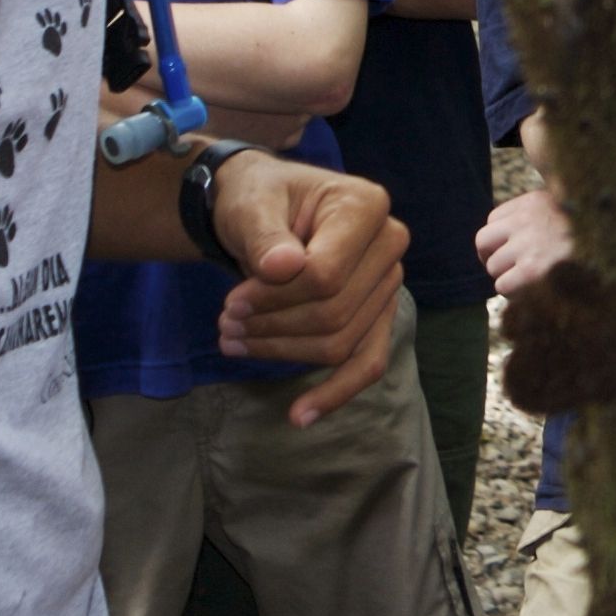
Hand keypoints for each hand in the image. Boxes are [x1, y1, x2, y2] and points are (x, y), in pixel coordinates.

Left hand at [208, 153, 408, 424]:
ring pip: (341, 343)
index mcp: (366, 206)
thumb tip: (283, 266)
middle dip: (274, 327)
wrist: (264, 208)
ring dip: (283, 352)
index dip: (275, 298)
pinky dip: (336, 393)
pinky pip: (367, 362)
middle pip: (334, 313)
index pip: (326, 274)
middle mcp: (389, 244)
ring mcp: (387, 283)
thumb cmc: (258, 199)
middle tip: (225, 324)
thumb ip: (263, 233)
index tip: (231, 304)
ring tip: (235, 341)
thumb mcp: (250, 205)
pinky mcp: (376, 315)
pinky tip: (300, 416)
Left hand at [479, 183, 572, 299]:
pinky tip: (534, 294)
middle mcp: (526, 219)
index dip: (500, 240)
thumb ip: (543, 219)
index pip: (494, 220)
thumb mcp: (569, 215)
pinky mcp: (533, 270)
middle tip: (512, 272)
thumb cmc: (598, 238)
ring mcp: (528, 244)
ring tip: (531, 284)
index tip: (512, 253)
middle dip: (495, 259)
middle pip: (484, 241)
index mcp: (534, 201)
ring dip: (508, 279)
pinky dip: (514, 294)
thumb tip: (515, 240)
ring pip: (493, 267)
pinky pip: (503, 286)